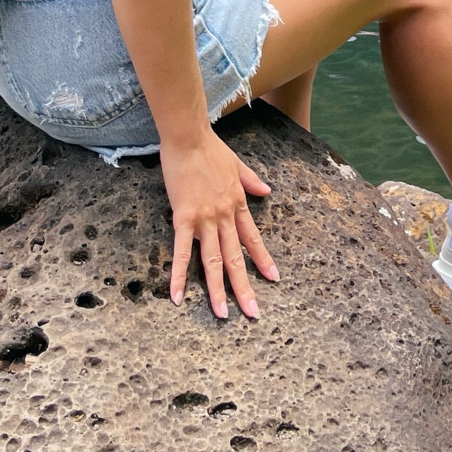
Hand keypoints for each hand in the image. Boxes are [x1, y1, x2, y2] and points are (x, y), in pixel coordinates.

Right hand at [163, 130, 277, 319]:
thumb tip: (267, 192)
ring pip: (214, 261)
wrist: (189, 137)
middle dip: (244, 287)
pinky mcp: (183, 218)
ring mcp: (205, 219)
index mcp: (237, 204)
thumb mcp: (237, 164)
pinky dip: (180, 275)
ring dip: (218, 290)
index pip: (253, 239)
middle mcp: (225, 216)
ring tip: (222, 315)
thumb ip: (251, 181)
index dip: (263, 259)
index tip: (274, 279)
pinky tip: (178, 296)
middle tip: (253, 313)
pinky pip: (182, 251)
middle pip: (236, 258)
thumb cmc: (210, 148)